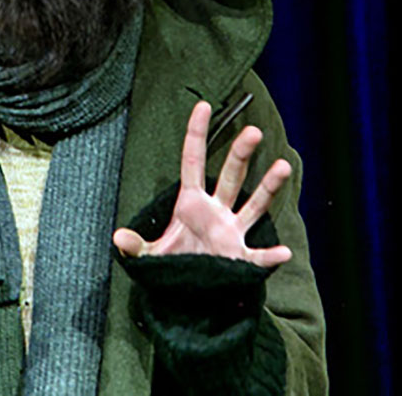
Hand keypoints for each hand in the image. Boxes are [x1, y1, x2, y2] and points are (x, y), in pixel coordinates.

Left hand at [113, 101, 292, 266]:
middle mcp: (216, 211)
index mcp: (191, 203)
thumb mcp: (150, 255)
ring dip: (268, 186)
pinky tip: (282, 253)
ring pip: (254, 204)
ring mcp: (231, 232)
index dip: (197, 133)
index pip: (193, 161)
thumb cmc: (174, 266)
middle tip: (253, 131)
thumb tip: (119, 236)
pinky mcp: (240, 259)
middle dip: (241, 153)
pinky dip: (270, 256)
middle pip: (231, 176)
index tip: (203, 105)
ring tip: (283, 166)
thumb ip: (135, 246)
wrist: (189, 295)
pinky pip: (257, 257)